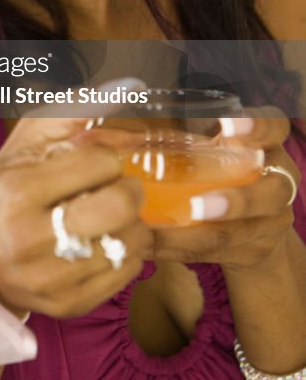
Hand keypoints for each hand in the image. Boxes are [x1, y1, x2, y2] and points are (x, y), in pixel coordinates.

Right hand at [0, 115, 150, 318]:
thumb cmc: (4, 192)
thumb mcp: (26, 142)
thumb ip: (75, 109)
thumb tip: (130, 84)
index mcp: (17, 190)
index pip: (100, 161)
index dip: (106, 157)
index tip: (94, 163)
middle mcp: (29, 238)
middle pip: (121, 205)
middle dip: (129, 189)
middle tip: (116, 188)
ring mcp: (48, 280)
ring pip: (131, 242)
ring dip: (131, 223)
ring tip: (109, 218)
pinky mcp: (68, 307)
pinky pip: (127, 274)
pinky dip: (126, 253)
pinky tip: (104, 243)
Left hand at [148, 115, 300, 271]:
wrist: (253, 224)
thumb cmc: (220, 171)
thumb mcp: (212, 149)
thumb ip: (178, 137)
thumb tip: (102, 131)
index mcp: (266, 145)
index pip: (274, 128)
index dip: (256, 127)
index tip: (227, 126)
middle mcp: (277, 181)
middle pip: (271, 192)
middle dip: (235, 202)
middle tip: (197, 206)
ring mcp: (270, 221)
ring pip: (239, 233)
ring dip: (193, 236)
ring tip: (155, 235)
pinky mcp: (253, 251)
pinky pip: (215, 253)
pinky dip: (178, 250)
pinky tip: (147, 246)